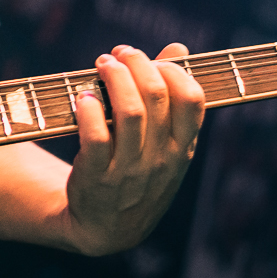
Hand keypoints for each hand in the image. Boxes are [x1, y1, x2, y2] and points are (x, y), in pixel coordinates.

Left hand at [60, 43, 205, 256]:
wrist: (107, 229)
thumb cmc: (138, 172)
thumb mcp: (164, 145)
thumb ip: (171, 96)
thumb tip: (178, 49)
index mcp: (183, 149)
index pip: (193, 100)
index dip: (172, 69)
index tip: (152, 59)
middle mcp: (160, 160)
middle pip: (157, 96)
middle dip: (136, 63)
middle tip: (118, 54)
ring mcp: (129, 171)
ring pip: (128, 112)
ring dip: (113, 78)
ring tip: (102, 64)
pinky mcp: (96, 178)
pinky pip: (95, 137)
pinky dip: (88, 110)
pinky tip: (84, 97)